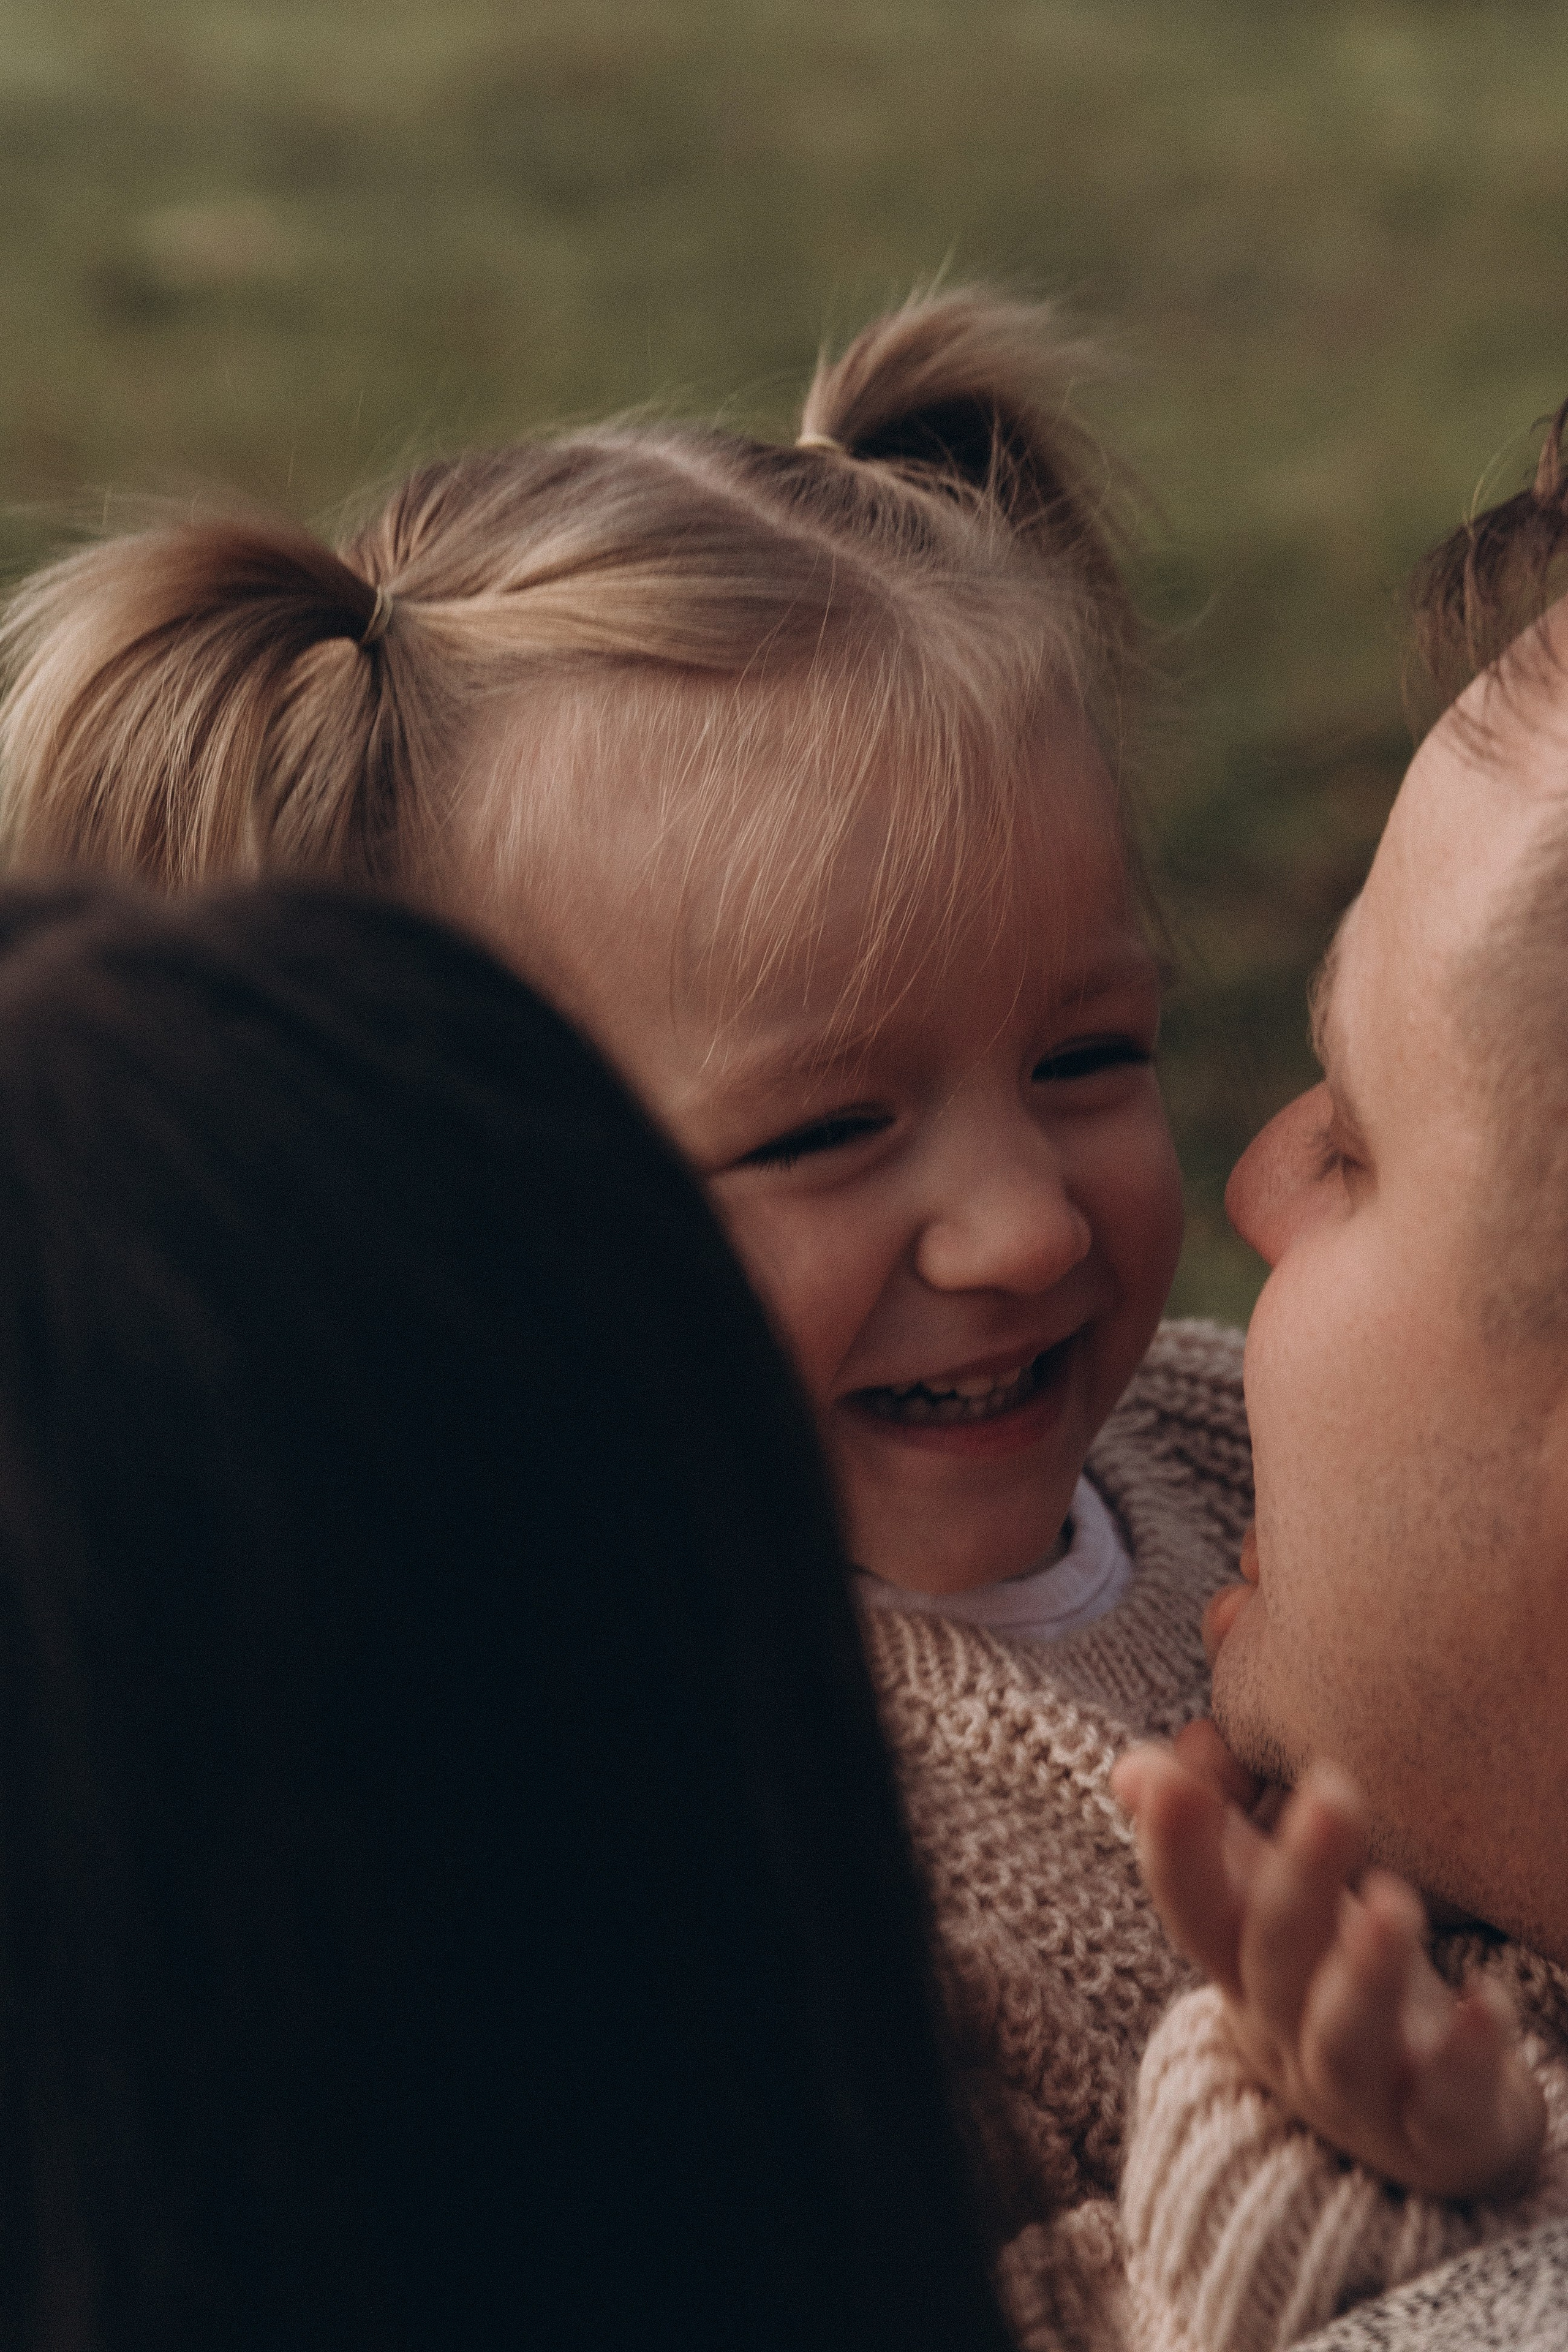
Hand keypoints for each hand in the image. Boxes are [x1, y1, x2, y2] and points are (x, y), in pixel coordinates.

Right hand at [1111, 1730, 1545, 2201]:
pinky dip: (1465, 2055)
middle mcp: (1284, 2031)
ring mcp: (1357, 2090)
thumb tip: (1132, 1767)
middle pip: (1277, 1955)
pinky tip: (1488, 2000)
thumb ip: (1208, 1837)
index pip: (1192, 1907)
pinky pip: (1444, 2103)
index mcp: (1239, 1970)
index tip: (1174, 1777)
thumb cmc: (1329, 1988)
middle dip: (1300, 1875)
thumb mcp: (1268, 1914)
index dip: (1174, 1849)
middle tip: (1333, 1792)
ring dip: (1366, 1972)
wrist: (1413, 2136)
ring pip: (1345, 2037)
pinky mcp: (1435, 2133)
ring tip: (1400, 1905)